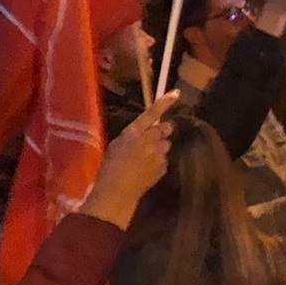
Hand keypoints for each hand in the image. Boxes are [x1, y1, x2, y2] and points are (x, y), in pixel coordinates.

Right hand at [79, 93, 178, 229]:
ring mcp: (158, 153)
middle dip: (162, 131)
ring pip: (166, 145)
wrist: (116, 191)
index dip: (164, 103)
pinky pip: (164, 160)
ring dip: (159, 148)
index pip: (152, 113)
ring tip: (145, 159)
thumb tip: (145, 131)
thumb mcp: (117, 145)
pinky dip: (158, 163)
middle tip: (152, 140)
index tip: (176, 93)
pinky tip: (146, 170)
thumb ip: (134, 135)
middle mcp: (149, 139)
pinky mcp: (163, 165)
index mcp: (133, 132)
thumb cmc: (109, 167)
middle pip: (166, 128)